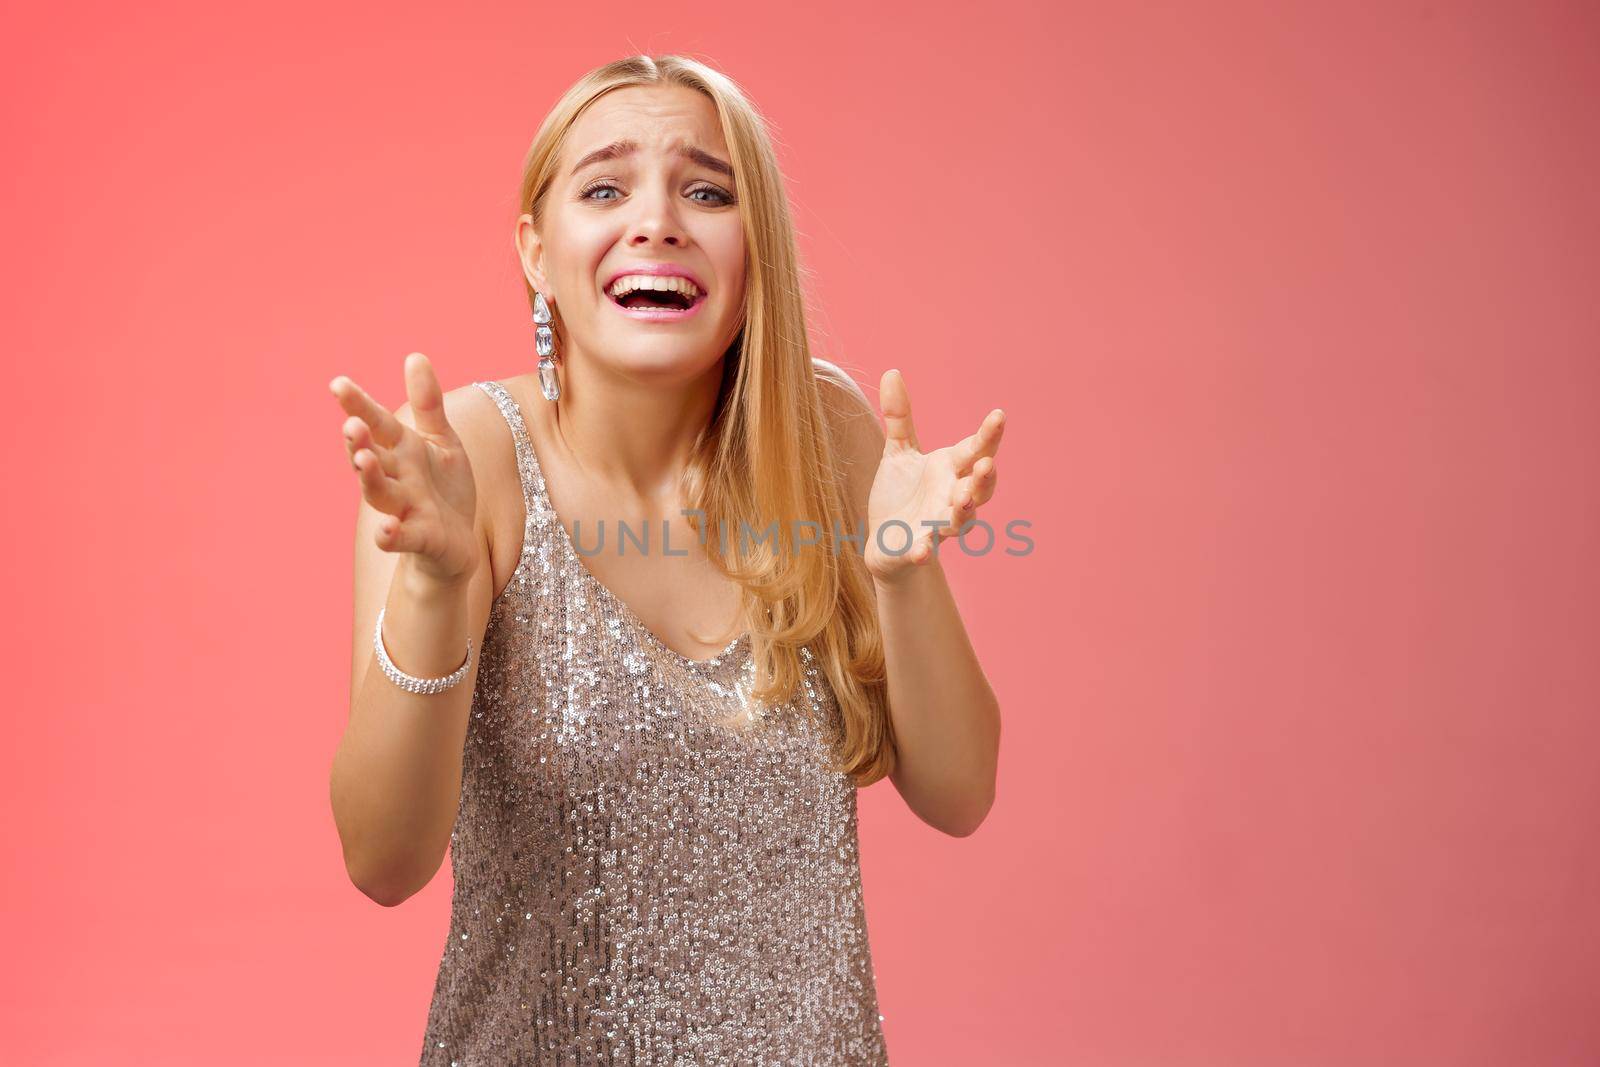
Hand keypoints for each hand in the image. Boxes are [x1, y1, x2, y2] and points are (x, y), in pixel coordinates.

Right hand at [329, 352, 479, 585]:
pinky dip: (391, 535)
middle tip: (351, 425)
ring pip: (380, 493)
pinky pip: (403, 538)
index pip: (377, 423)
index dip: (358, 405)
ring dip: (369, 478)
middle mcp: (397, 477)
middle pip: (372, 458)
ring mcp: (405, 509)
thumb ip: (427, 404)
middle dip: (359, 443)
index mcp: (402, 450)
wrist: (457, 543)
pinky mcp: (420, 538)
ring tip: (362, 461)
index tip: (338, 384)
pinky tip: (385, 531)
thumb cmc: (443, 488)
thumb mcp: (442, 441)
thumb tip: (414, 355)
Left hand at [863, 368, 1005, 584]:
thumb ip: (899, 416)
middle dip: (985, 477)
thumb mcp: (899, 451)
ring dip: (964, 511)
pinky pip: (925, 550)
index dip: (989, 435)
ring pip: (960, 520)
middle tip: (986, 464)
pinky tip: (923, 551)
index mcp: (951, 470)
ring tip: (964, 500)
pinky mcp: (918, 548)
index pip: (976, 450)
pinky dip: (925, 551)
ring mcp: (938, 524)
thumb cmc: (901, 494)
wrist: (885, 540)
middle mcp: (952, 498)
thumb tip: (891, 372)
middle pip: (979, 488)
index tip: (998, 415)